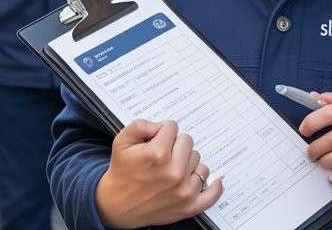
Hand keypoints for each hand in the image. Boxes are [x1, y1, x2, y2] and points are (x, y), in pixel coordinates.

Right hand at [95, 119, 223, 228]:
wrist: (116, 206)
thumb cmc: (122, 172)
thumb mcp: (121, 141)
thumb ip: (141, 124)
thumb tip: (161, 126)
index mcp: (158, 154)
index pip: (172, 127)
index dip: (162, 132)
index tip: (154, 141)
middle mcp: (174, 172)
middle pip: (188, 142)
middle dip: (175, 145)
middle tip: (162, 157)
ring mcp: (184, 191)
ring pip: (200, 163)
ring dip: (188, 164)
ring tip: (171, 170)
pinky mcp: (189, 206)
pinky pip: (212, 195)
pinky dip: (214, 188)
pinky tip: (214, 181)